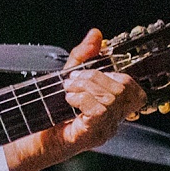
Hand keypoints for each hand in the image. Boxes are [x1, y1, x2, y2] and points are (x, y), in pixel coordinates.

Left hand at [4, 30, 146, 170]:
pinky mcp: (93, 135)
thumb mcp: (68, 75)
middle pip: (125, 88)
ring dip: (85, 86)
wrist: (34, 135)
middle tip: (74, 80)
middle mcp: (115, 118)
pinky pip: (99, 110)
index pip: (135, 88)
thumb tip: (96, 34)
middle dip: (96, 76)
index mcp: (114, 104)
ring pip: (112, 97)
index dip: (118, 73)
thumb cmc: (53, 108)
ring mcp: (106, 128)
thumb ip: (84, 56)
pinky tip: (70, 100)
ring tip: (69, 90)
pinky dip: (82, 98)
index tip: (93, 69)